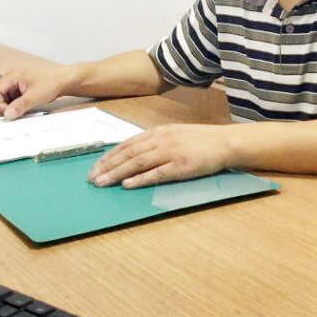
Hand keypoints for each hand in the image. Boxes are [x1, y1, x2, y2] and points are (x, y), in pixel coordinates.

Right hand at [0, 64, 67, 119]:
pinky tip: (22, 109)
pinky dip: (14, 106)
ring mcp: (15, 85)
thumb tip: (8, 114)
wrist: (62, 81)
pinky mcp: (19, 90)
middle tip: (11, 114)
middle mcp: (11, 79)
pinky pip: (11, 100)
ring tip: (19, 111)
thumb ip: (20, 105)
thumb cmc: (51, 81)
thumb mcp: (35, 96)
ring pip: (3, 99)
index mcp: (12, 76)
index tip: (6, 113)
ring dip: (8, 107)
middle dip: (2, 107)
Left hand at [87, 124, 232, 188]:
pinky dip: (140, 179)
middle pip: (128, 154)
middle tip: (91, 178)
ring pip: (137, 163)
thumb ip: (155, 142)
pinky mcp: (181, 166)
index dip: (109, 156)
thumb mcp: (174, 134)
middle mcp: (160, 140)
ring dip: (117, 173)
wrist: (224, 142)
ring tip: (102, 183)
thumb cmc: (200, 140)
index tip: (95, 167)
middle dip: (107, 166)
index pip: (127, 145)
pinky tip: (127, 185)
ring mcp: (170, 153)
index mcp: (157, 132)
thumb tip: (134, 153)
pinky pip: (156, 173)